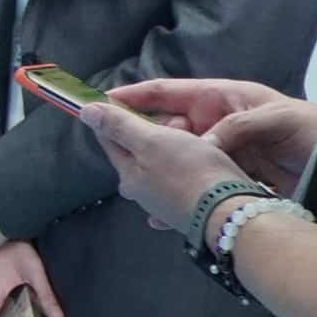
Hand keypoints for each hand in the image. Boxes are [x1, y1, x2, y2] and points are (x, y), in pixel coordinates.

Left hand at [77, 97, 247, 231]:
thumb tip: (86, 112)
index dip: (119, 115)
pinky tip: (201, 163)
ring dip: (173, 148)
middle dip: (154, 131)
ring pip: (161, 164)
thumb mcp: (152, 141)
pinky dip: (188, 167)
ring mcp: (163, 204)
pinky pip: (182, 179)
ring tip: (197, 141)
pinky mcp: (187, 209)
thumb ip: (119, 126)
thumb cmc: (191, 171)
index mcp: (127, 174)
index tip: (139, 102)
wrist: (231, 213)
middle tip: (181, 124)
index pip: (110, 137)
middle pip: (138, 150)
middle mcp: (140, 192)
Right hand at [104, 78, 316, 193]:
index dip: (137, 96)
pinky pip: (199, 182)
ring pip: (180, 159)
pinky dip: (182, 194)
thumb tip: (200, 144)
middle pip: (169, 129)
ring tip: (135, 191)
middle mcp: (219, 124)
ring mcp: (225, 152)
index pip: (170, 93)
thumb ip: (237, 127)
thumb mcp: (277, 118)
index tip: (105, 101)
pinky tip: (165, 213)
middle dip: (142, 141)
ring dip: (158, 172)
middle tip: (118, 157)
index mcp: (224, 99)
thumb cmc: (314, 130)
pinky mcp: (234, 177)